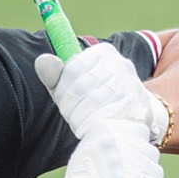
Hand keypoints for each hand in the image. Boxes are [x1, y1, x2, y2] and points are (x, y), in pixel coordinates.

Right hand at [24, 118, 165, 177]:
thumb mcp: (86, 151)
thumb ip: (105, 143)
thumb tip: (126, 145)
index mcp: (107, 131)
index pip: (139, 131)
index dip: (138, 145)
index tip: (133, 156)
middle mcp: (122, 143)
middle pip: (149, 151)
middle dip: (144, 164)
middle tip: (132, 176)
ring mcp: (133, 164)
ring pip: (155, 170)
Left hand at [35, 43, 169, 144]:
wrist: (127, 120)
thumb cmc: (93, 99)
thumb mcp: (69, 86)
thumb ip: (54, 74)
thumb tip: (42, 60)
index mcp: (103, 53)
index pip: (73, 67)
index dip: (64, 87)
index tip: (65, 97)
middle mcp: (120, 64)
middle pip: (82, 84)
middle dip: (71, 103)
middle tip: (72, 113)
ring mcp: (130, 82)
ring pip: (94, 99)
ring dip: (81, 115)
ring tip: (83, 120)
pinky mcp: (136, 103)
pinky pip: (108, 113)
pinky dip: (96, 122)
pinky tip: (95, 124)